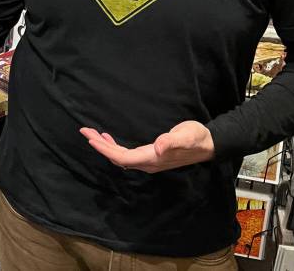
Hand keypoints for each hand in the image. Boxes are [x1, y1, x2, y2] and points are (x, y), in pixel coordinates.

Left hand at [80, 121, 214, 173]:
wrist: (208, 144)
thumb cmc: (196, 138)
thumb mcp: (186, 136)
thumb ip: (173, 141)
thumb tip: (159, 147)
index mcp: (152, 159)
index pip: (123, 157)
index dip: (106, 150)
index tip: (91, 139)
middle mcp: (148, 162)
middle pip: (118, 158)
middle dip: (100, 146)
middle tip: (85, 131)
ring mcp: (149, 161)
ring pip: (121, 157)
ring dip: (105, 146)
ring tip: (92, 134)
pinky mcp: (151, 156)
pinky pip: (127, 155)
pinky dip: (114, 147)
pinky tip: (108, 138)